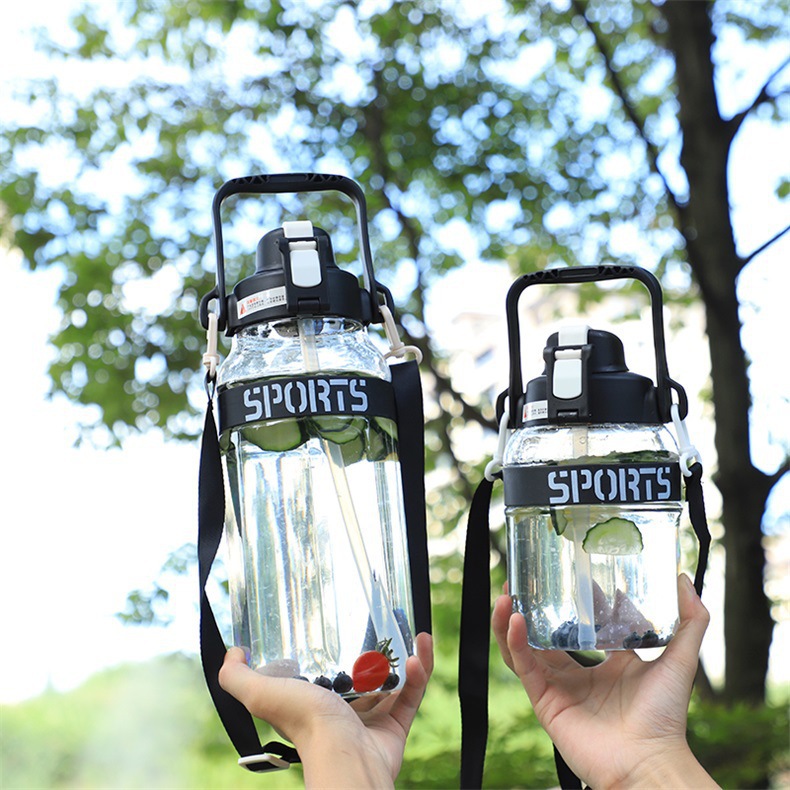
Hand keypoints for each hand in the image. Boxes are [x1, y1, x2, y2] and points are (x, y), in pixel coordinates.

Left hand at [219, 632, 432, 788]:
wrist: (348, 758)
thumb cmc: (307, 725)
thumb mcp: (263, 695)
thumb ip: (238, 678)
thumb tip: (232, 652)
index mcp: (312, 701)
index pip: (321, 670)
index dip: (330, 647)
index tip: (342, 620)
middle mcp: (340, 711)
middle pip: (360, 674)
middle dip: (374, 649)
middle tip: (383, 622)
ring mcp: (370, 719)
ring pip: (391, 681)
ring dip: (403, 656)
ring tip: (409, 631)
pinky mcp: (395, 726)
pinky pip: (411, 694)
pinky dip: (419, 672)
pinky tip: (420, 649)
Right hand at [492, 574, 717, 788]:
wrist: (649, 761)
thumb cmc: (665, 718)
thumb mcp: (680, 660)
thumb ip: (690, 621)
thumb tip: (684, 579)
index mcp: (606, 665)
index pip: (581, 626)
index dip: (571, 600)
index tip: (567, 572)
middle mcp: (578, 675)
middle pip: (543, 634)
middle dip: (528, 608)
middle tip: (521, 581)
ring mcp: (559, 688)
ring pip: (523, 648)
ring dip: (510, 621)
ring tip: (507, 595)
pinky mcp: (545, 701)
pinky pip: (523, 667)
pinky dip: (514, 642)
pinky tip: (514, 620)